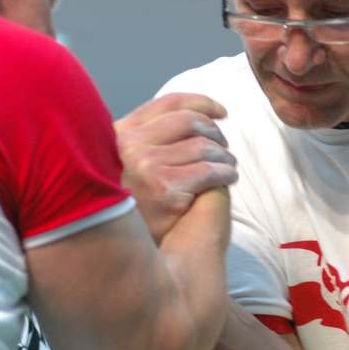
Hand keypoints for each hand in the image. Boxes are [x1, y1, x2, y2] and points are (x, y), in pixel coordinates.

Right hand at [115, 93, 237, 242]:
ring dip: (224, 156)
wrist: (121, 246)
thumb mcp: (128, 162)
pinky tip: (228, 178)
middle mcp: (129, 145)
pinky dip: (225, 173)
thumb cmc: (132, 202)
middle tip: (224, 148)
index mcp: (120, 132)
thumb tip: (198, 115)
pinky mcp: (165, 188)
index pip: (170, 103)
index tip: (222, 113)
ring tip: (228, 166)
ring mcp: (146, 166)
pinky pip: (209, 171)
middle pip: (190, 121)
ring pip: (204, 146)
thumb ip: (149, 137)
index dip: (203, 103)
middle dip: (215, 132)